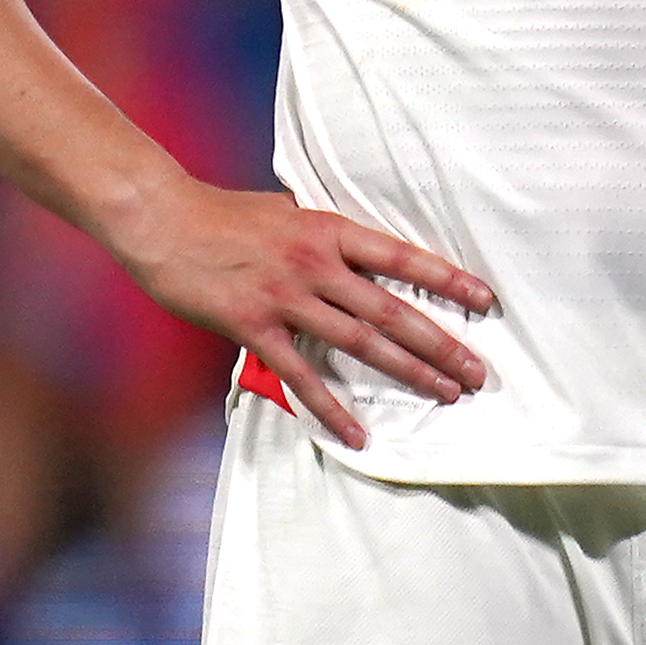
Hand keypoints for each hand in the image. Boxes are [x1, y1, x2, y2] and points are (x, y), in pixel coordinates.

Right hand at [110, 176, 493, 448]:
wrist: (159, 217)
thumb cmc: (222, 214)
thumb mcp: (286, 211)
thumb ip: (324, 234)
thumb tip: (356, 251)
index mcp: (328, 230)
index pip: (402, 257)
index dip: (447, 280)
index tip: (486, 300)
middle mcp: (315, 263)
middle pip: (392, 309)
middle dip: (442, 343)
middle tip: (478, 371)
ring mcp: (285, 296)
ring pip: (361, 342)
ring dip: (408, 372)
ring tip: (445, 394)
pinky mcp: (254, 327)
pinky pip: (302, 375)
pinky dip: (332, 408)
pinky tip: (359, 433)